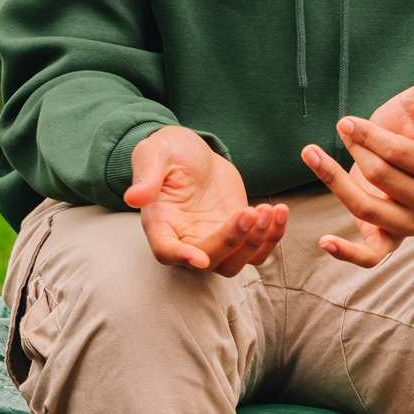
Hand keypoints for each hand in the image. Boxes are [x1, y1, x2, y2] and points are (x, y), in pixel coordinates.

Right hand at [123, 126, 287, 276]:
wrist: (194, 151)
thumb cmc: (168, 150)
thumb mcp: (155, 152)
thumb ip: (147, 175)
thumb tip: (133, 198)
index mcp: (160, 222)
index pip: (166, 250)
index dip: (181, 256)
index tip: (199, 257)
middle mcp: (186, 239)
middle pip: (209, 260)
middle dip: (231, 241)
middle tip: (249, 212)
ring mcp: (213, 240)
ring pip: (236, 263)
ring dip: (255, 243)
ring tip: (268, 210)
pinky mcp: (238, 234)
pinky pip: (258, 250)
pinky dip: (272, 237)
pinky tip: (280, 210)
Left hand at [301, 81, 413, 267]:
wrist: (412, 162)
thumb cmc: (412, 132)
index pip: (399, 154)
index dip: (368, 136)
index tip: (345, 123)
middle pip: (380, 177)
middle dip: (355, 149)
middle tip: (342, 129)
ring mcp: (411, 226)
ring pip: (367, 208)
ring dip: (334, 180)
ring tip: (310, 153)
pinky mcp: (389, 241)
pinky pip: (370, 256)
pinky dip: (346, 252)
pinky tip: (324, 241)